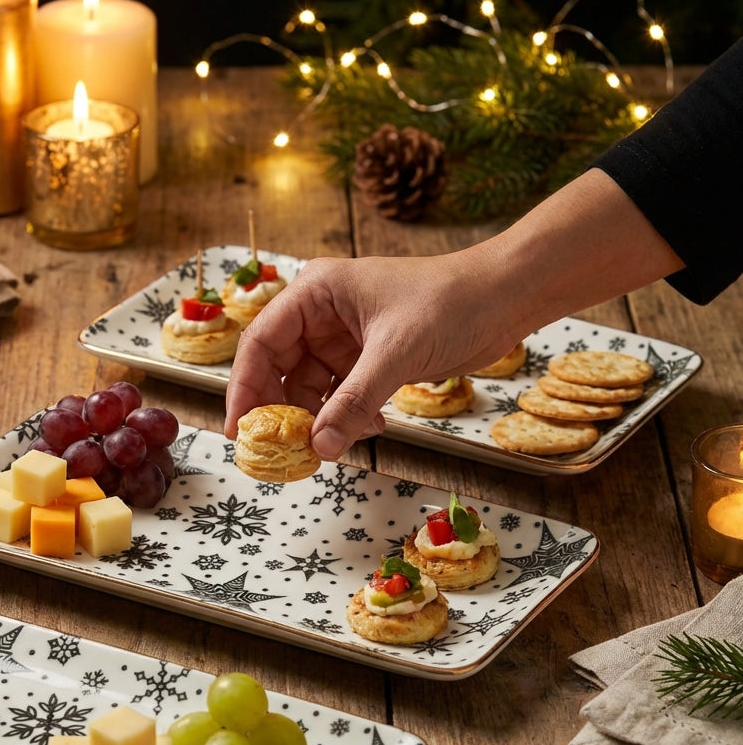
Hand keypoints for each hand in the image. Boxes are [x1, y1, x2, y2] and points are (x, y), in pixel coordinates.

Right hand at [223, 252, 519, 459]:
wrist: (507, 297)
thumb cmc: (452, 302)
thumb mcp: (396, 353)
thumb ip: (354, 401)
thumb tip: (319, 447)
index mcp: (316, 293)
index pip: (261, 343)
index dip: (244, 388)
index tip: (238, 430)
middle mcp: (322, 314)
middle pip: (280, 370)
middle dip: (284, 412)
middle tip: (285, 451)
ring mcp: (345, 338)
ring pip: (312, 389)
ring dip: (322, 420)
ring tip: (338, 443)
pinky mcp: (368, 358)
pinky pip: (342, 396)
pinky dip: (349, 417)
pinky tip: (372, 428)